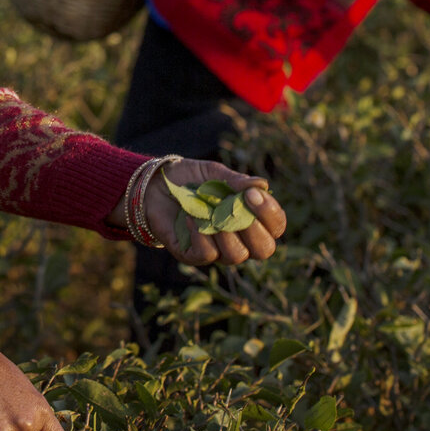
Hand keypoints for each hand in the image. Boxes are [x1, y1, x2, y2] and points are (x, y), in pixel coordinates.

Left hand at [112, 159, 286, 266]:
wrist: (154, 186)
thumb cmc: (189, 179)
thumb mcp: (213, 174)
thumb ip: (236, 181)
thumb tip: (263, 186)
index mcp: (251, 218)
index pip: (275, 226)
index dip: (271, 214)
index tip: (254, 195)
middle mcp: (239, 239)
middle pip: (264, 249)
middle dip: (256, 230)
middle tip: (240, 206)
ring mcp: (217, 250)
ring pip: (236, 255)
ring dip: (227, 233)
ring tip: (212, 213)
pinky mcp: (193, 256)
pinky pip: (206, 255)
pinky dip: (201, 236)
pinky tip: (190, 218)